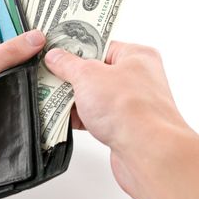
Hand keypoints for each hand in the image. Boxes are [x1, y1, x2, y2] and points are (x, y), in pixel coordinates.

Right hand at [44, 42, 189, 192]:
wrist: (149, 152)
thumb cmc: (133, 110)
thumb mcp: (88, 76)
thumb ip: (68, 64)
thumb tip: (56, 57)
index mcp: (137, 56)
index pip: (102, 45)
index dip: (77, 48)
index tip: (57, 50)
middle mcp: (138, 78)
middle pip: (96, 71)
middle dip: (71, 76)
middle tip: (49, 75)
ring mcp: (133, 104)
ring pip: (95, 96)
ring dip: (74, 99)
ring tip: (51, 97)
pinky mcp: (125, 127)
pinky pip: (97, 117)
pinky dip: (81, 117)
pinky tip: (63, 118)